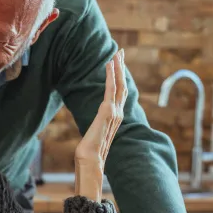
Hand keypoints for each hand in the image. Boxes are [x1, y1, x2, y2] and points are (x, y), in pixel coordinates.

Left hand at [74, 49, 126, 200]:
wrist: (90, 161)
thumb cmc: (89, 153)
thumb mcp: (93, 135)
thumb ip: (97, 128)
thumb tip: (93, 129)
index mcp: (115, 117)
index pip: (119, 93)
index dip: (119, 77)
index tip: (117, 64)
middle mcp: (118, 113)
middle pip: (123, 85)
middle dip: (121, 68)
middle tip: (120, 52)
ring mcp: (115, 112)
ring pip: (119, 84)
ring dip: (118, 67)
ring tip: (116, 54)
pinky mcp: (108, 112)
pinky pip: (111, 89)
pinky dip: (111, 75)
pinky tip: (109, 64)